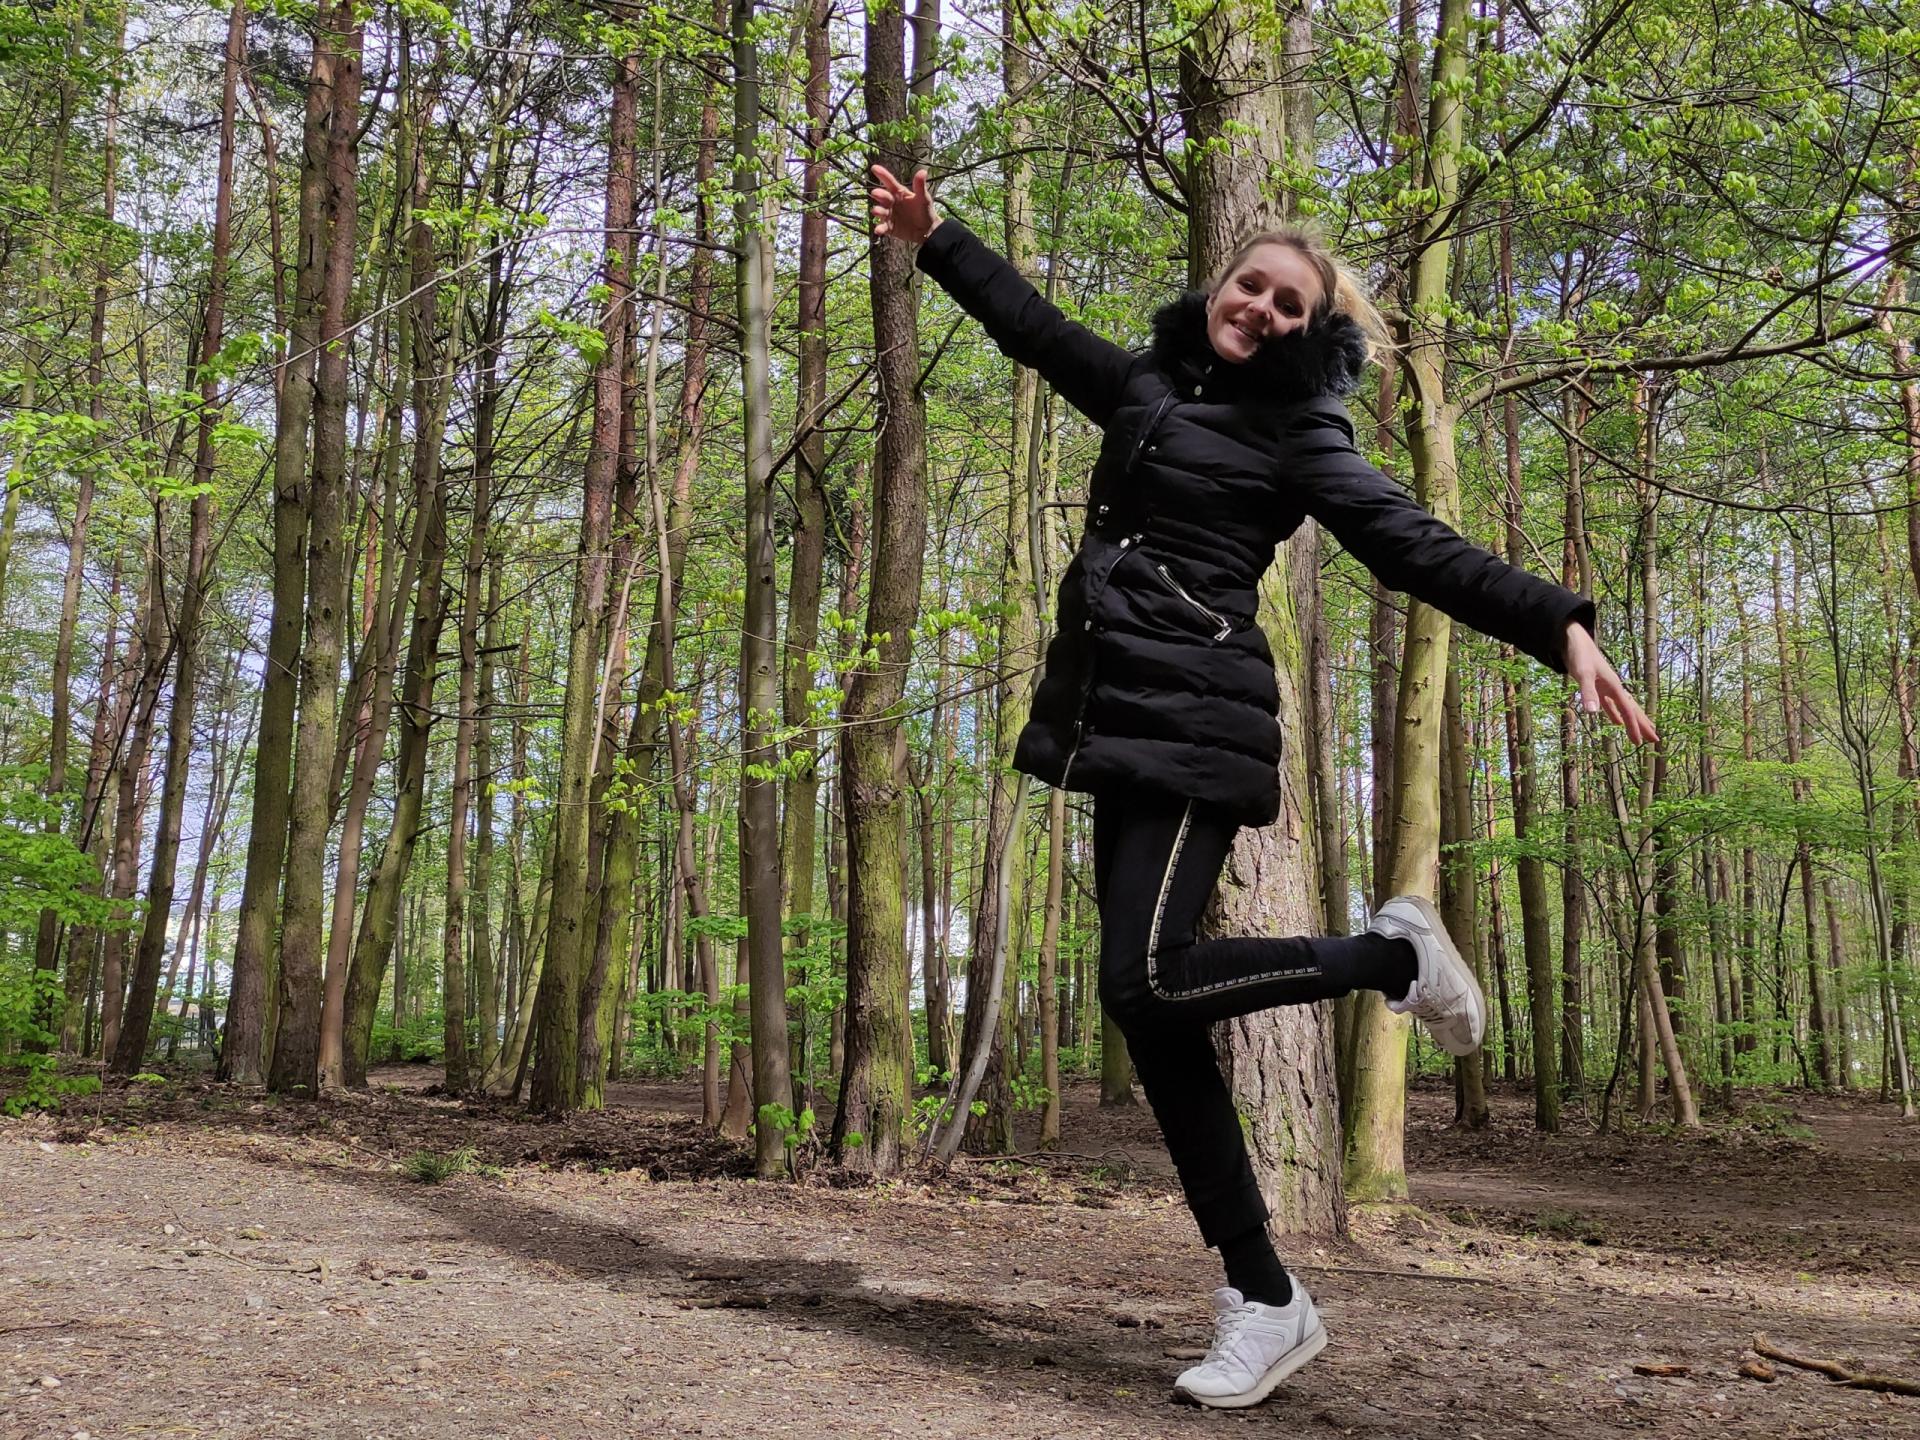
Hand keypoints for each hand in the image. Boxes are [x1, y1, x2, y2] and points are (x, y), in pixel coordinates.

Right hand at [870, 164, 939, 245]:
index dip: (882, 175)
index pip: (890, 182)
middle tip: (875, 192)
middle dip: (879, 194)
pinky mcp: (889, 227)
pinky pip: (883, 227)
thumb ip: (920, 186)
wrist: (927, 230)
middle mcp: (892, 202)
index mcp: (899, 193)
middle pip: (883, 197)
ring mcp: (889, 215)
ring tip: (876, 211)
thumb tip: (923, 171)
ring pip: (881, 211)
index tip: (874, 168)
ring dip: (878, 211)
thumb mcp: (924, 197)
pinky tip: (878, 230)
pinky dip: (880, 228)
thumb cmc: (924, 210)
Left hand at [1564, 621, 1658, 744]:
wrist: (1574, 640)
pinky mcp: (1598, 687)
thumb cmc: (1580, 655)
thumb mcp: (1583, 674)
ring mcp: (1607, 687)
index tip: (1642, 742)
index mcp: (1614, 686)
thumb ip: (1588, 692)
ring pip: (1624, 708)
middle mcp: (1614, 688)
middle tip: (1655, 740)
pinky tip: (1617, 723)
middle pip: (1632, 710)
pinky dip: (1615, 714)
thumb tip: (1592, 712)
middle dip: (1643, 725)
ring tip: (1641, 733)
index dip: (1635, 727)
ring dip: (1632, 721)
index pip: (1628, 711)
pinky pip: (1611, 705)